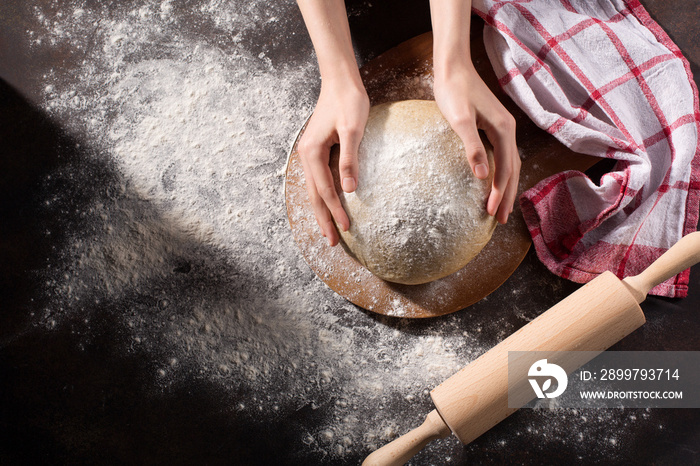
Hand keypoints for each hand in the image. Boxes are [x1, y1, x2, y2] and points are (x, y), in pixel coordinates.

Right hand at [297, 79, 369, 245]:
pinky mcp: (317, 151)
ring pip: (313, 190)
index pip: (325, 190)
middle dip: (323, 219)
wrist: (340, 81)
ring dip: (321, 212)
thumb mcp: (353, 129)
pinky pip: (317, 181)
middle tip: (333, 243)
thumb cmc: (348, 101)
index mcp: (313, 152)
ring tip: (328, 232)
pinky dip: (322, 198)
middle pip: (314, 196)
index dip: (335, 211)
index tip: (346, 228)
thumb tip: (349, 190)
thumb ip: (350, 159)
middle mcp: (306, 156)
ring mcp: (309, 154)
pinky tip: (327, 207)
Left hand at [434, 63, 519, 223]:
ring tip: (500, 207)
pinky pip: (502, 155)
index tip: (491, 213)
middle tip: (501, 220)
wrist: (452, 67)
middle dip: (507, 195)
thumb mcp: (459, 121)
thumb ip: (471, 147)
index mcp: (504, 130)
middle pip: (512, 170)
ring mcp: (502, 127)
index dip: (499, 193)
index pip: (505, 170)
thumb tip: (482, 176)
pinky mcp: (493, 126)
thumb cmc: (453, 92)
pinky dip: (501, 173)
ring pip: (510, 164)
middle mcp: (508, 129)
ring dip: (505, 186)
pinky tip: (493, 181)